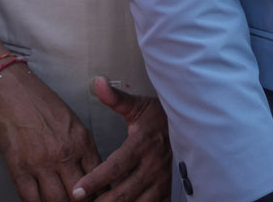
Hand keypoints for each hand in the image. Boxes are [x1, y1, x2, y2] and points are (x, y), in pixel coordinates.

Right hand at [0, 65, 102, 201]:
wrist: (13, 93)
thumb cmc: (43, 105)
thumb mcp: (73, 123)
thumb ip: (83, 149)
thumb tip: (92, 173)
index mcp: (81, 141)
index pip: (98, 177)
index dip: (98, 191)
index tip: (96, 196)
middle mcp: (64, 155)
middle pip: (79, 195)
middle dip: (80, 201)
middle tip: (77, 201)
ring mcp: (41, 164)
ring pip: (56, 201)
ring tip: (60, 201)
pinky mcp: (19, 169)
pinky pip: (30, 199)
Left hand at [71, 79, 169, 201]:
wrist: (194, 124)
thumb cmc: (161, 117)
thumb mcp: (139, 106)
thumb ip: (116, 98)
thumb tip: (97, 82)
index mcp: (142, 145)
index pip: (115, 167)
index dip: (95, 181)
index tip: (77, 191)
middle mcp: (152, 166)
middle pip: (123, 193)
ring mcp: (162, 181)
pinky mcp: (169, 191)